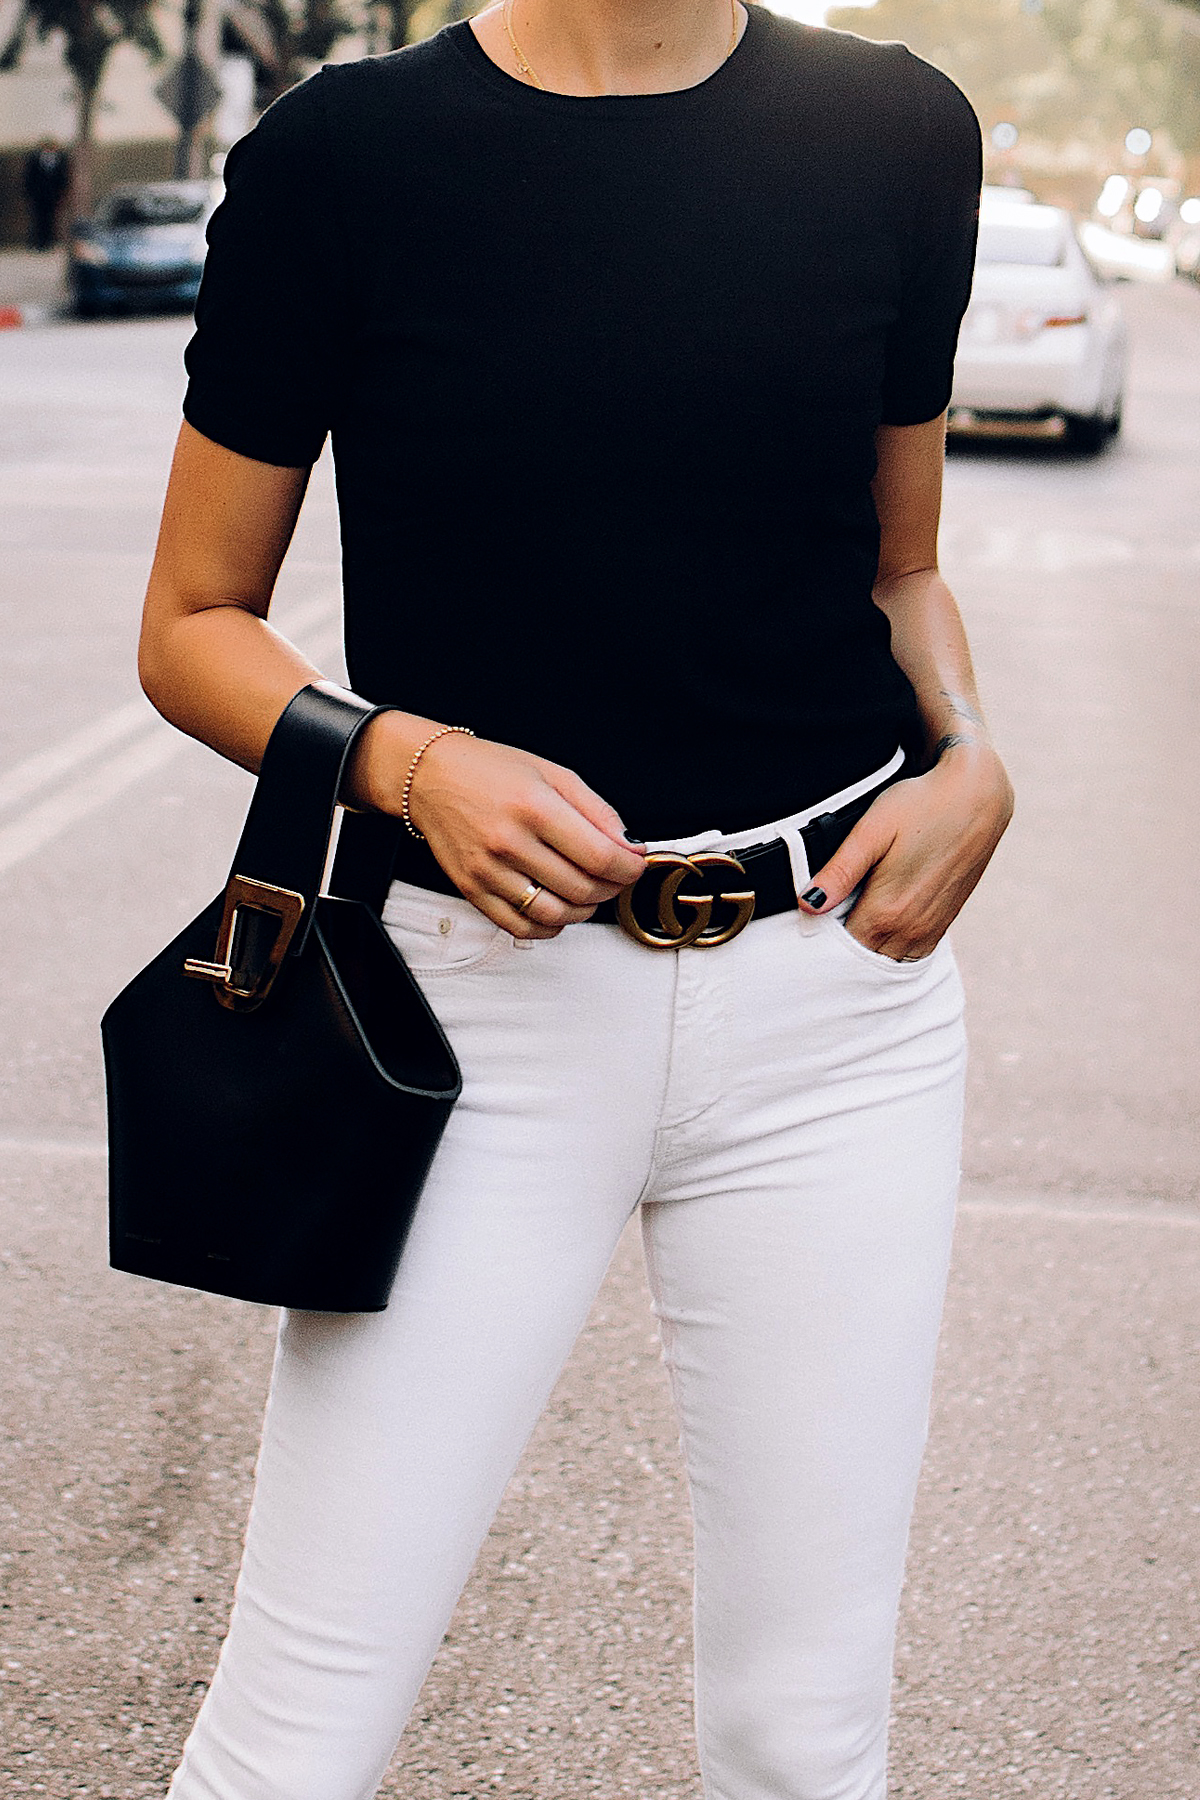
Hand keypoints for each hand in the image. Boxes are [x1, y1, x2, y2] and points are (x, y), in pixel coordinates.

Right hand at [355, 717, 645, 938]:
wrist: (432, 777)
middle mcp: (509, 843)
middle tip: (615, 875)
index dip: (629, 868)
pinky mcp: (472, 890)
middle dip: (612, 887)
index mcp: (534, 808)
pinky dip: (548, 928)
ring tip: (589, 892)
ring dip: (584, 911)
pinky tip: (558, 909)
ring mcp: (488, 871)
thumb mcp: (554, 774)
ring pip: (554, 915)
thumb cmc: (491, 771)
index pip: (600, 857)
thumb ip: (597, 811)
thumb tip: (629, 847)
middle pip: (582, 889)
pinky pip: (519, 928)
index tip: (635, 864)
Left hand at [799, 743, 1012, 960]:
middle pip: (862, 959)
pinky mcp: (943, 923)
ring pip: (887, 959)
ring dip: (866, 949)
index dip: (819, 940)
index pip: (840, 950)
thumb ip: (839, 872)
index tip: (806, 924)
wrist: (977, 797)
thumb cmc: (921, 805)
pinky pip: (909, 953)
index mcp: (887, 911)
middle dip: (840, 950)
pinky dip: (890, 947)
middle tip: (822, 924)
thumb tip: (807, 905)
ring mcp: (930, 929)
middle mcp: (911, 929)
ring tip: (848, 921)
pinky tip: (877, 924)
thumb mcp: (872, 831)